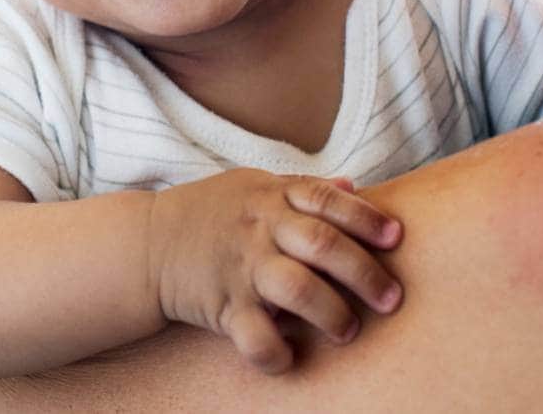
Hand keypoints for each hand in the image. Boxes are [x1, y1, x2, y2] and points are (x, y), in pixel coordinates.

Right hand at [147, 169, 402, 373]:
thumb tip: (355, 185)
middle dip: (363, 272)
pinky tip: (291, 357)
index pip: (325, 199)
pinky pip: (253, 334)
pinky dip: (276, 352)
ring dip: (330, 312)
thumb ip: (301, 188)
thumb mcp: (251, 186)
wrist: (146, 244)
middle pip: (321, 243)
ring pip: (295, 287)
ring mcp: (240, 267)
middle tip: (391, 299)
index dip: (365, 217)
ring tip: (347, 330)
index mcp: (269, 196)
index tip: (396, 238)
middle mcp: (258, 229)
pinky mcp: (222, 305)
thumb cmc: (208, 213)